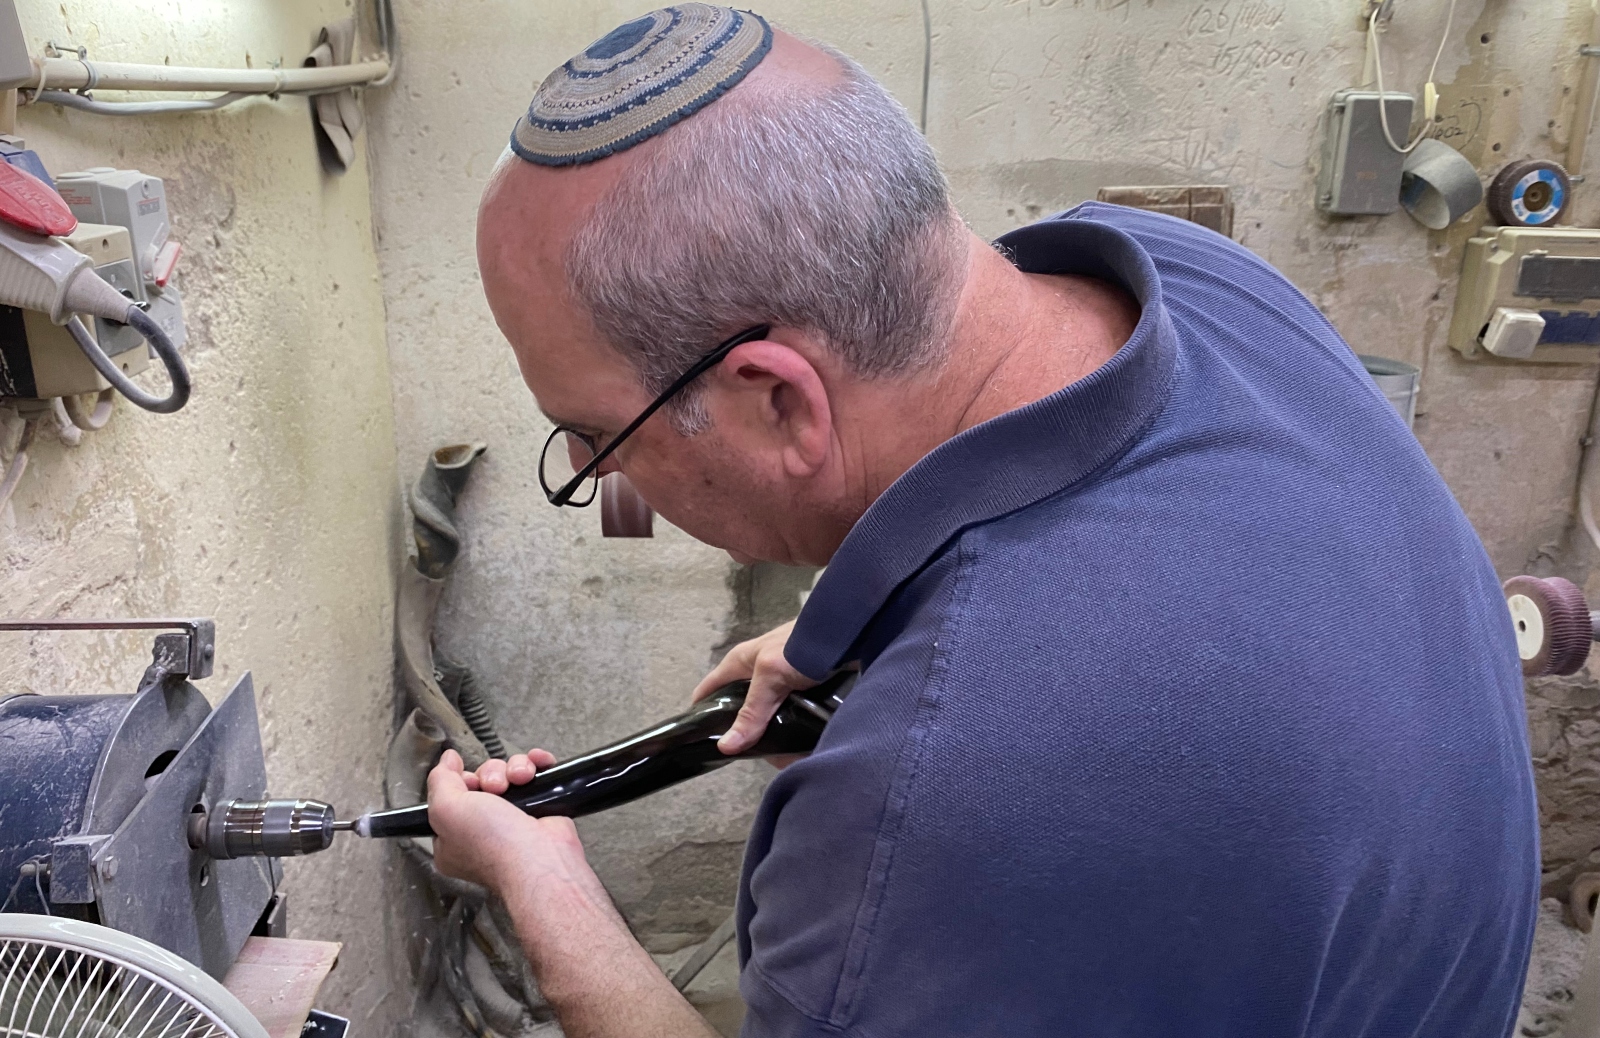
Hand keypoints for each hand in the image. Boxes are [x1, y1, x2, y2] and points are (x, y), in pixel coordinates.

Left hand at [427, 749, 600, 903]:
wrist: (540, 858)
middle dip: (491, 774)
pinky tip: (537, 767)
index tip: (469, 783)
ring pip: (510, 774)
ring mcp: (514, 820)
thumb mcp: (446, 810)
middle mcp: (484, 830)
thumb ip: (438, 780)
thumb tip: (447, 760)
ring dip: (516, 768)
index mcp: (455, 837)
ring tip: (521, 780)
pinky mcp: (541, 810)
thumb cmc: (493, 846)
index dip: (460, 781)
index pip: (452, 795)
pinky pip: (537, 774)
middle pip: (483, 779)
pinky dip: (538, 765)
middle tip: (496, 788)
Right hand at [692, 619, 815, 754]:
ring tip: (778, 759)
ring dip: (772, 738)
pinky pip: (790, 719)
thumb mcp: (770, 675)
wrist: (849, 633)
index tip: (696, 743)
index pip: (708, 691)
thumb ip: (752, 711)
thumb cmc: (801, 644)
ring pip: (767, 718)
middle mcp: (757, 675)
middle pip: (740, 710)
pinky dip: (792, 733)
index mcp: (740, 664)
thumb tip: (726, 747)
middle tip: (749, 758)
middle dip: (744, 734)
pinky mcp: (802, 693)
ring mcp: (780, 685)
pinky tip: (797, 750)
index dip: (699, 714)